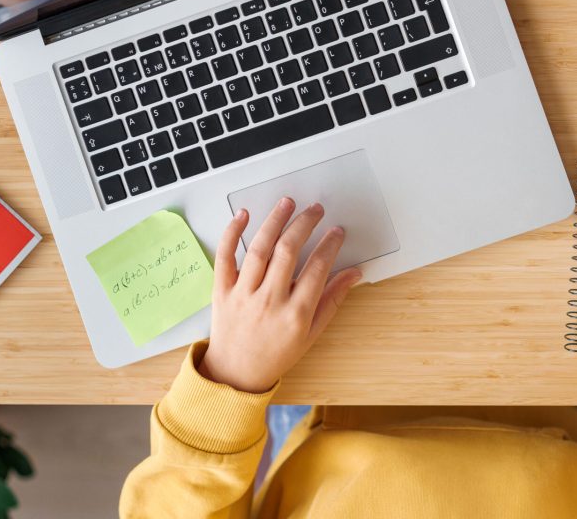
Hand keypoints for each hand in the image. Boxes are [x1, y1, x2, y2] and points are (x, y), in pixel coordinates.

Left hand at [198, 198, 361, 392]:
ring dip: (275, 220)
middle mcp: (269, 301)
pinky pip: (225, 257)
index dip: (330, 244)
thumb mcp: (312, 333)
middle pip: (288, 251)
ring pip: (260, 249)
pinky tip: (244, 215)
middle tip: (315, 210)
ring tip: (288, 203)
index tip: (336, 231)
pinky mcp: (222, 291)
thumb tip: (354, 273)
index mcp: (295, 314)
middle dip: (305, 224)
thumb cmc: (276, 354)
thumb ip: (333, 299)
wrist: (235, 374)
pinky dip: (232, 234)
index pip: (317, 268)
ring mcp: (243, 295)